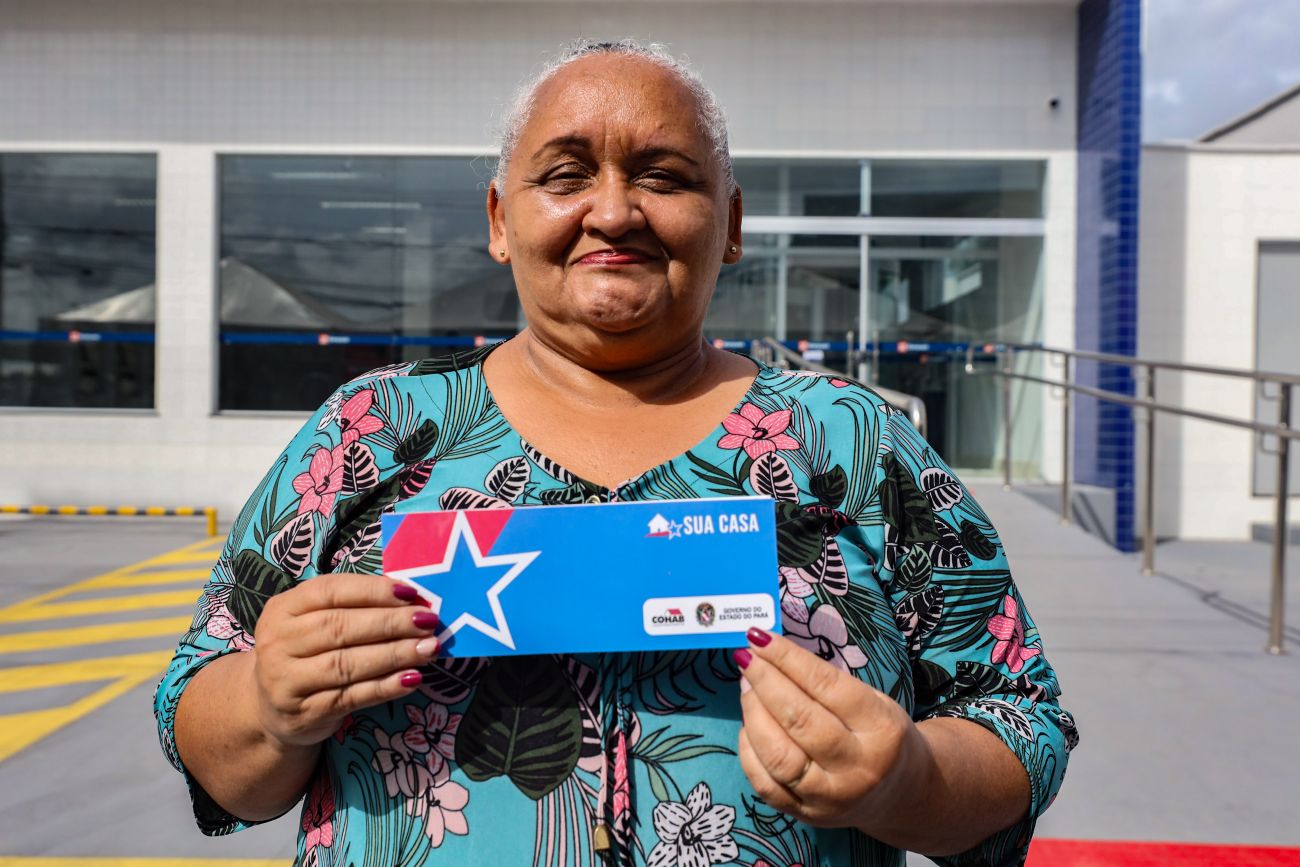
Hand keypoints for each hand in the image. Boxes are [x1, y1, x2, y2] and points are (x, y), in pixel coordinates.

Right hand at [250, 573, 441, 747]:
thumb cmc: (307, 653)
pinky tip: (412, 678)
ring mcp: (286, 681)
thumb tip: (411, 597)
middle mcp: (278, 643)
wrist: (272, 709)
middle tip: (428, 621)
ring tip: (428, 648)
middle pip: (340, 627)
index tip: (411, 593)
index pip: (330, 591)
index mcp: (283, 609)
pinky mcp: (303, 713)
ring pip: (347, 664)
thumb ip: (354, 607)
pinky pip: (351, 697)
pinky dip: (385, 687)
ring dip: (394, 654)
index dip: (373, 590)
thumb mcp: (315, 622)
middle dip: (390, 623)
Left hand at [735, 627, 930, 832]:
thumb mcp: (872, 700)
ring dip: (753, 714)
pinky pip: (764, 784)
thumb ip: (826, 682)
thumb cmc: (880, 734)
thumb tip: (769, 653)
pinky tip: (749, 725)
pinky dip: (749, 749)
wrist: (902, 793)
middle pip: (799, 720)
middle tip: (747, 657)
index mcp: (881, 729)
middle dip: (765, 682)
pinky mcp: (807, 816)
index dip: (787, 658)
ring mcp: (830, 798)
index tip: (760, 637)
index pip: (826, 686)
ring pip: (778, 756)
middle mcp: (858, 768)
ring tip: (746, 686)